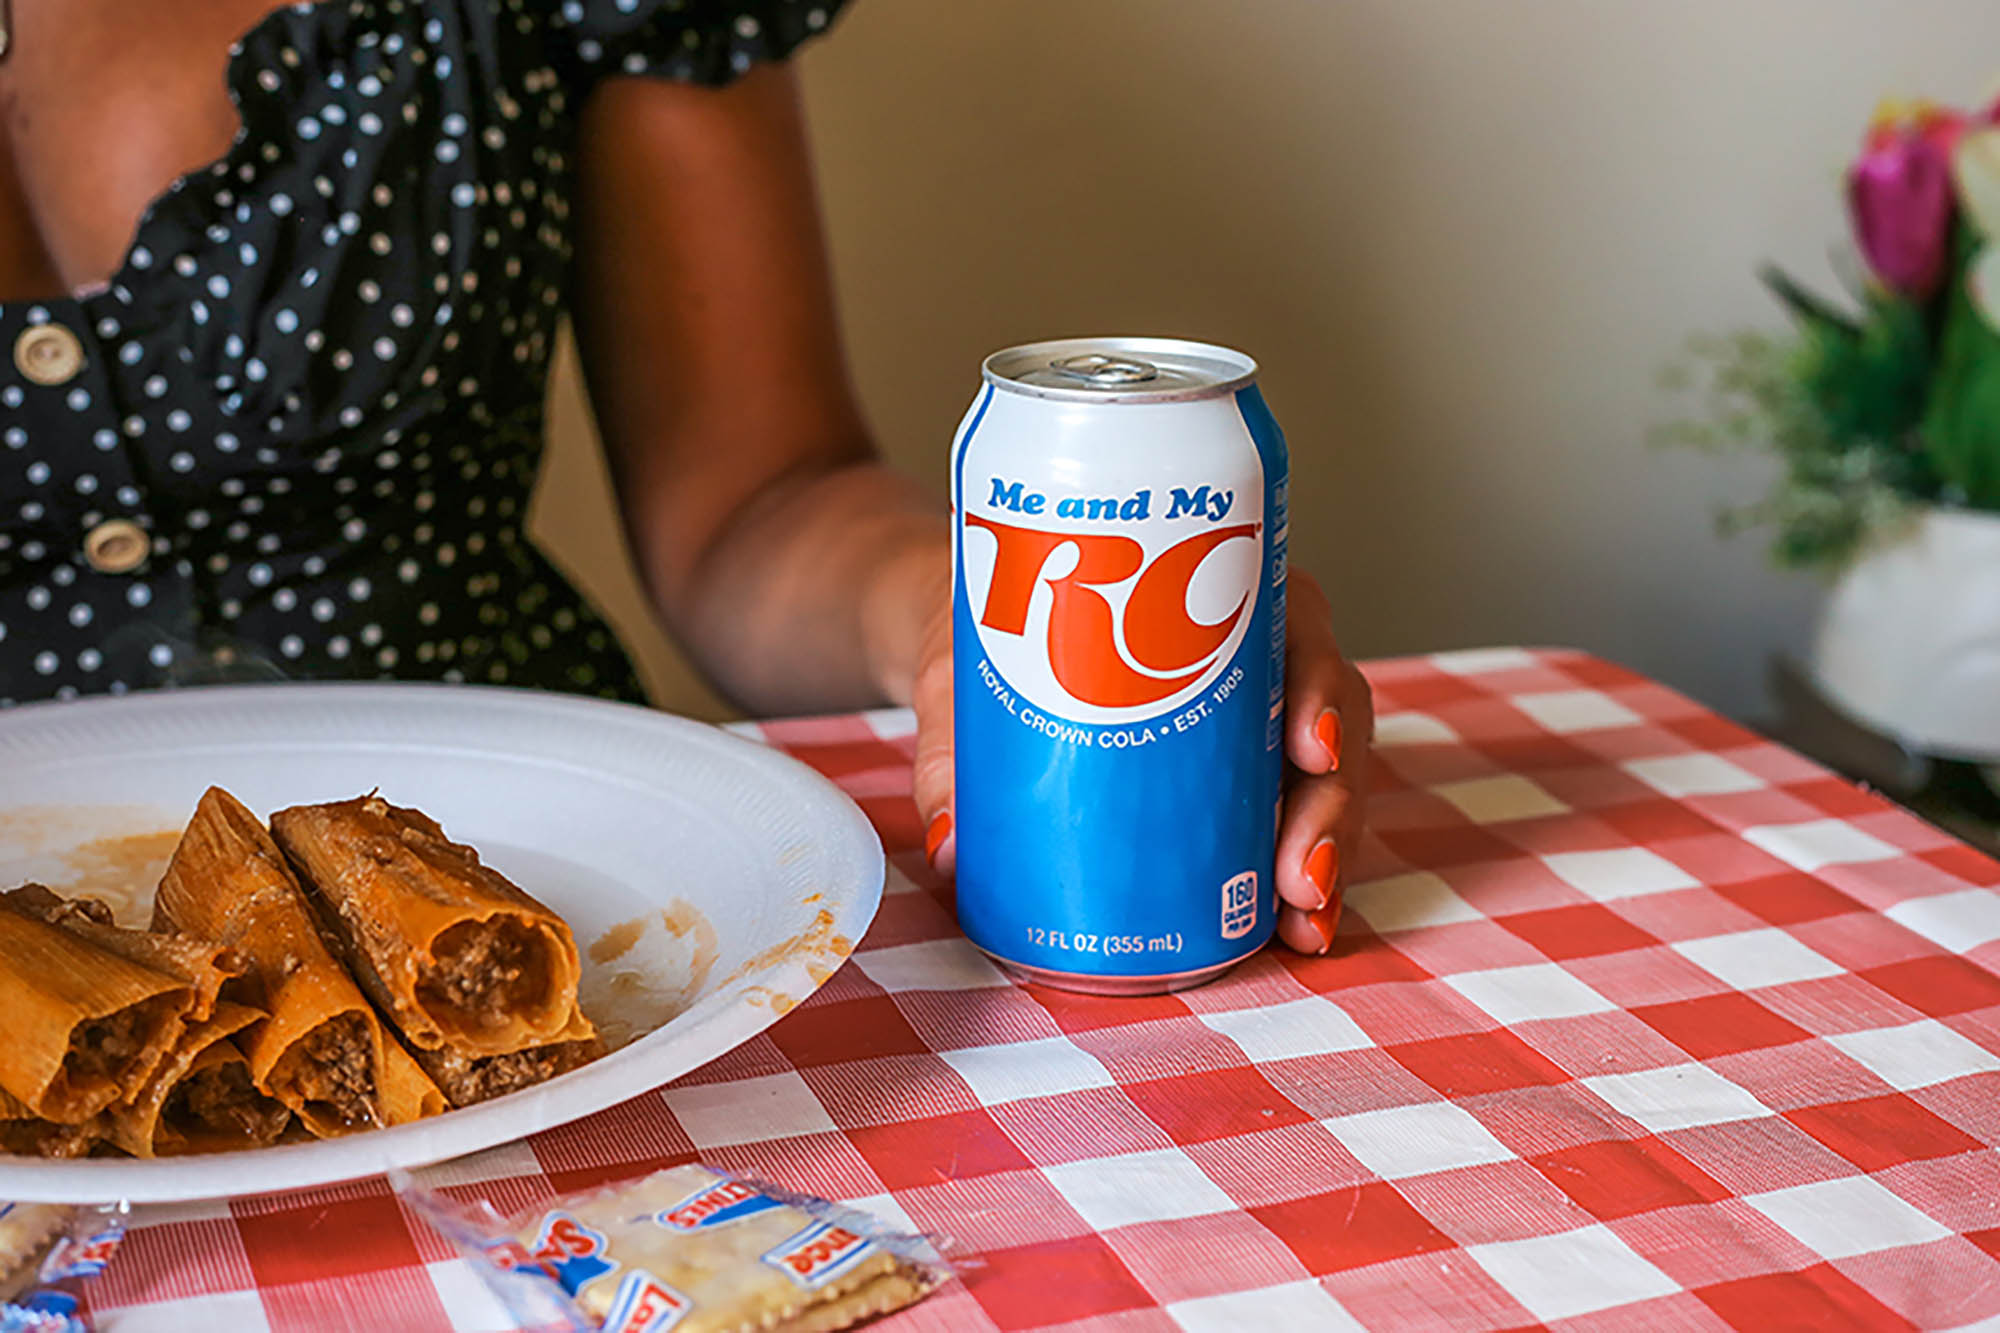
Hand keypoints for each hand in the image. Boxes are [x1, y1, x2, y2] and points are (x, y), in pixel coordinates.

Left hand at [909, 567, 1371, 955]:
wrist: (980, 648)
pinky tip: (1296, 931)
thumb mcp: (963, 678)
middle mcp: (1252, 654)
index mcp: (1210, 595)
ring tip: (1302, 920)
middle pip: (1328, 719)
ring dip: (1329, 852)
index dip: (1319, 687)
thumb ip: (953, 757)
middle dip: (1329, 805)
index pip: (1294, 627)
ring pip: (1324, 779)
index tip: (1309, 746)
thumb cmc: (990, 637)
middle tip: (1301, 876)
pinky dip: (1303, 876)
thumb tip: (952, 846)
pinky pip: (1293, 820)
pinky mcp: (1243, 777)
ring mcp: (1257, 720)